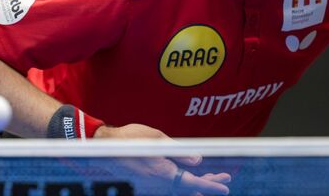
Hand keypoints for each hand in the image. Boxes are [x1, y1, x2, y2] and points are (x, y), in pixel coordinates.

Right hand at [95, 124, 230, 194]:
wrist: (104, 148)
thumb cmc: (130, 139)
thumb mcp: (158, 139)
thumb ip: (180, 152)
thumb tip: (198, 160)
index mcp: (163, 172)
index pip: (193, 183)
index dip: (210, 185)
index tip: (225, 187)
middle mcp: (158, 183)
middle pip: (188, 189)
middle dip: (207, 184)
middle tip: (223, 179)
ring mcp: (151, 186)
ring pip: (179, 189)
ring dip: (195, 185)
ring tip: (211, 178)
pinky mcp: (146, 185)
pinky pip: (169, 187)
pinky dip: (182, 184)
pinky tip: (187, 177)